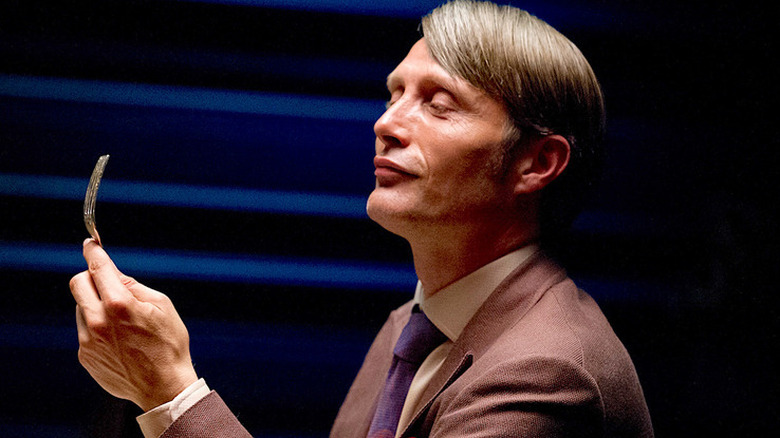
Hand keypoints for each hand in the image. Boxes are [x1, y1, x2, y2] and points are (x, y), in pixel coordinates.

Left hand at [69, 239, 197, 410]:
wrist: (163, 386)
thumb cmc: (169, 344)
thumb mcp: (162, 306)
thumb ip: (134, 286)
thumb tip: (114, 273)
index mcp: (120, 304)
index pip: (98, 268)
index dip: (93, 252)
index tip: (90, 244)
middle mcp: (98, 320)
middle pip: (77, 283)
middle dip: (90, 276)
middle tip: (105, 281)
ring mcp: (89, 340)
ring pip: (81, 307)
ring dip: (95, 305)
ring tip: (122, 321)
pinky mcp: (85, 355)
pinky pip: (85, 330)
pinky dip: (97, 327)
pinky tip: (119, 340)